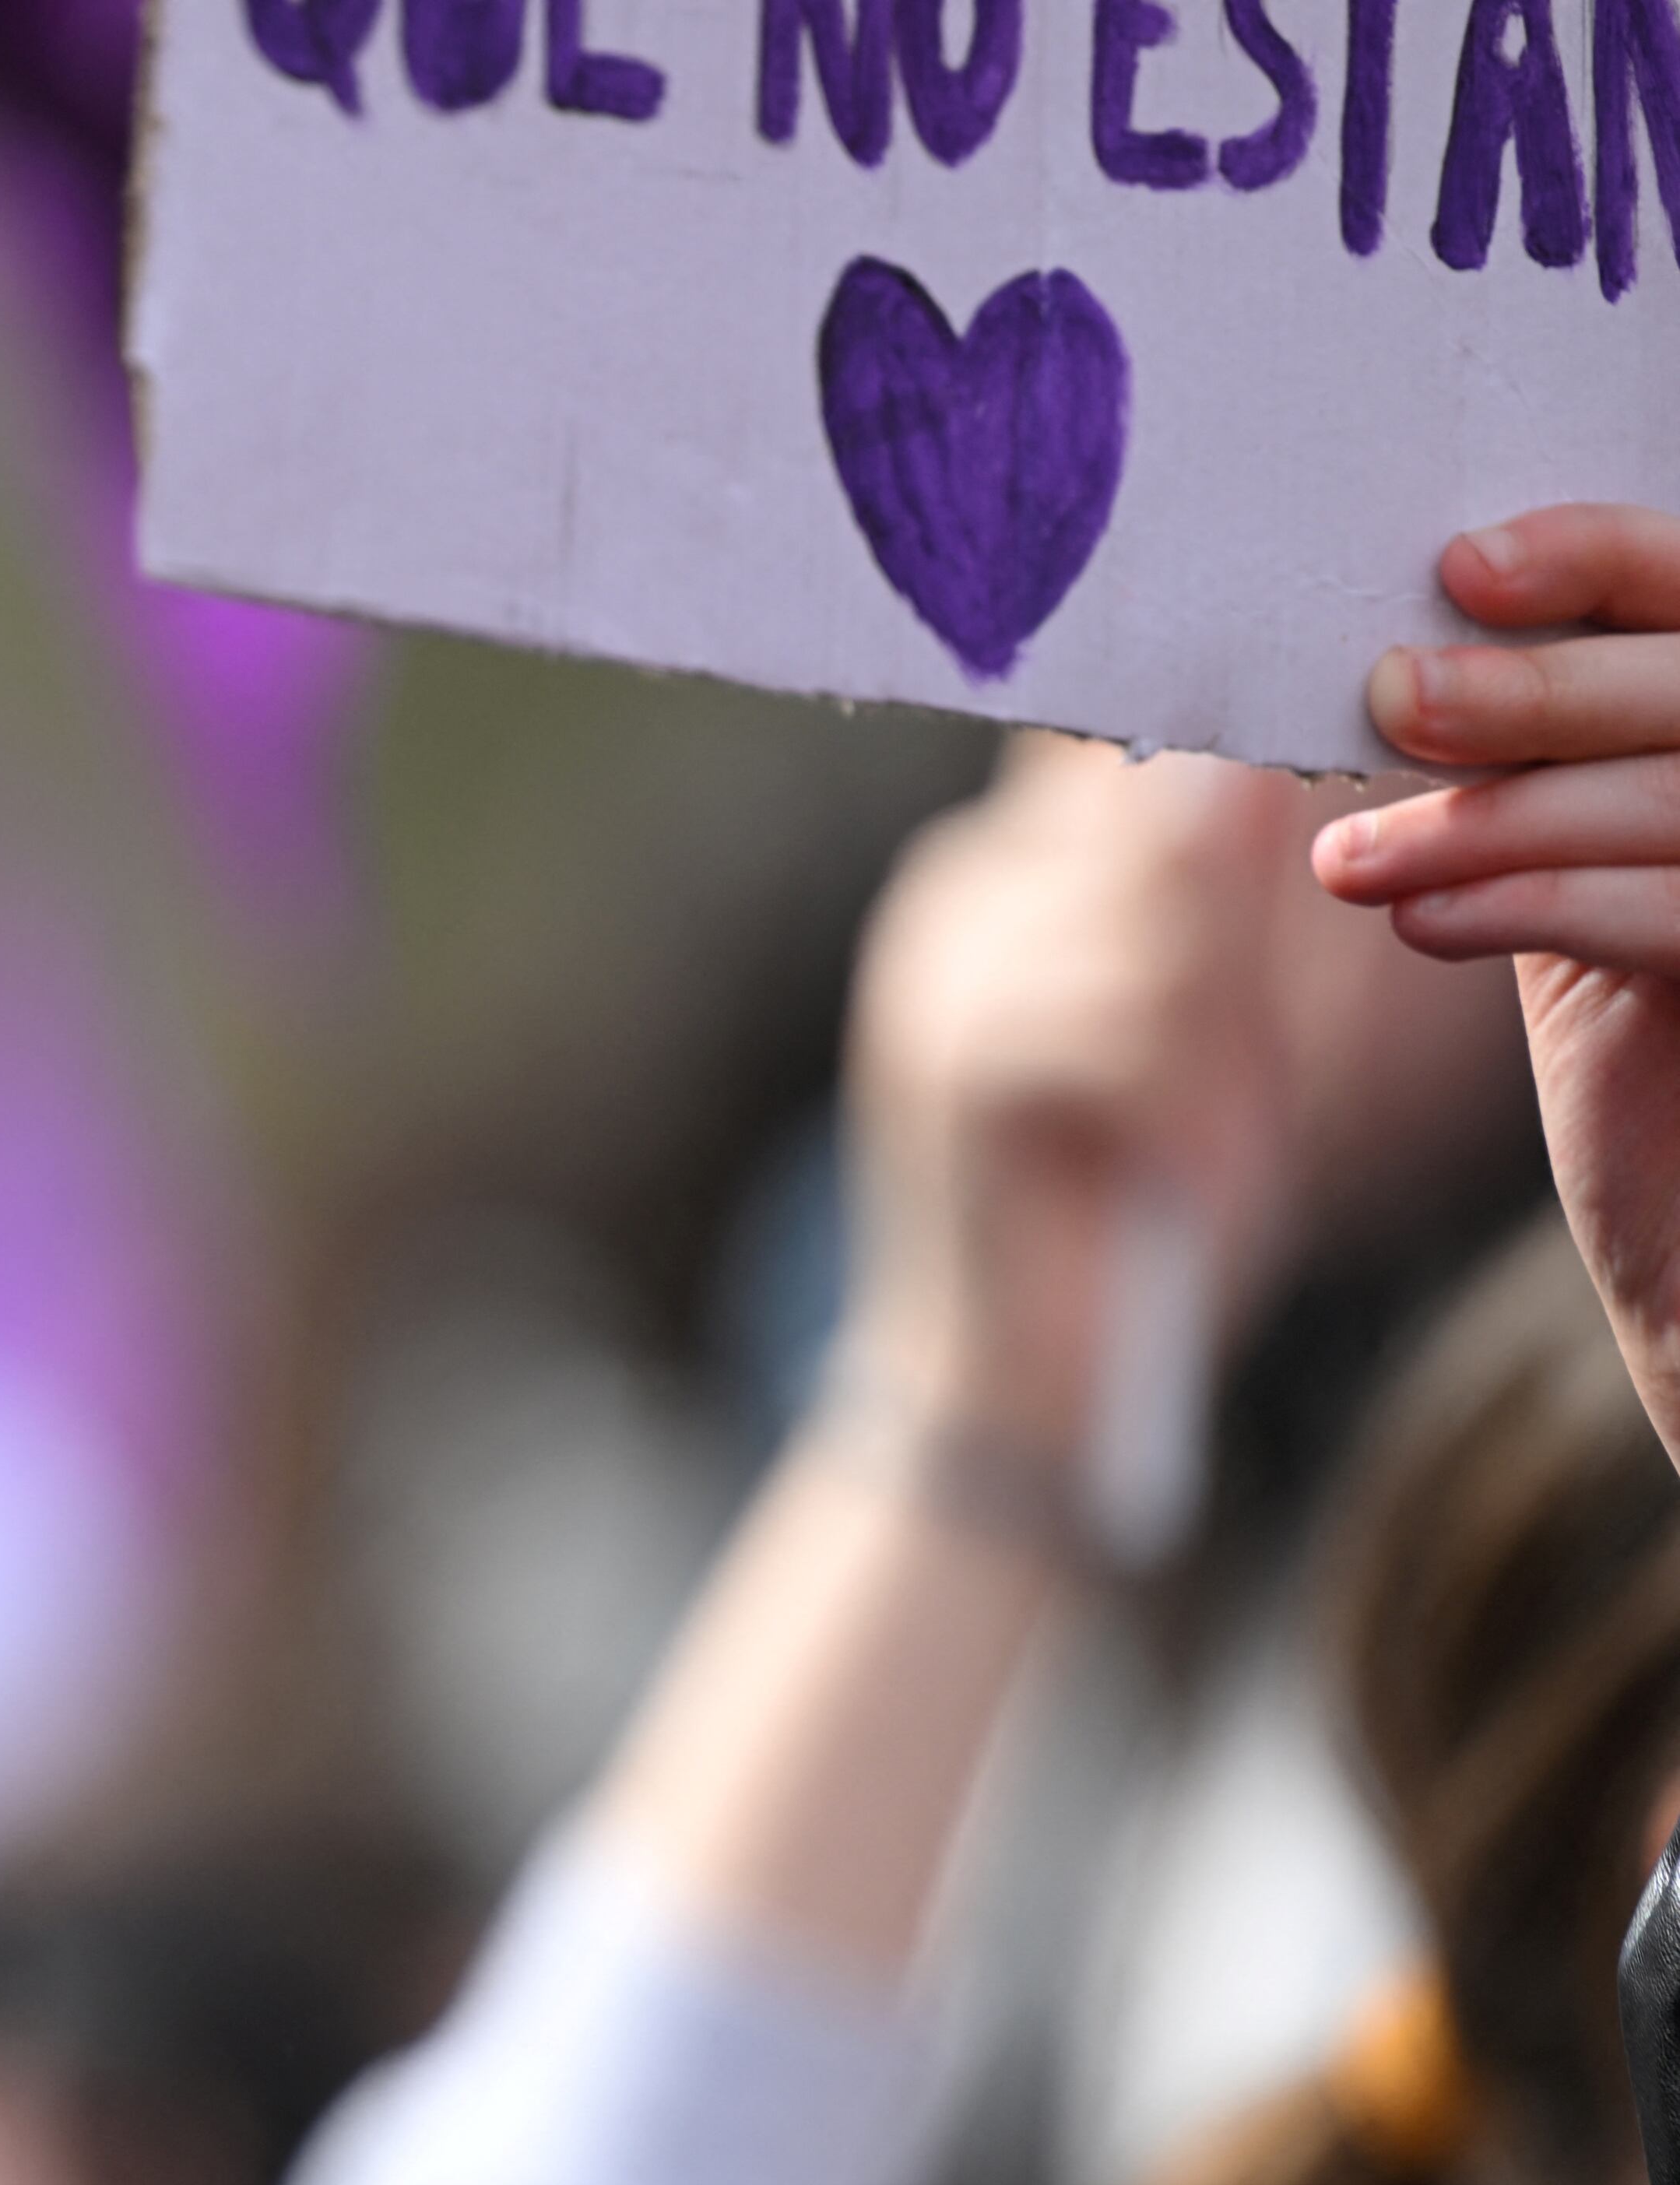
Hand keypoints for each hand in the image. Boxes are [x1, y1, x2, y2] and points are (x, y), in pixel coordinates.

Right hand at [838, 733, 1310, 1456]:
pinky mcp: (962, 1071)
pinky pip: (1128, 1029)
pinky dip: (1187, 1106)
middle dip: (1237, 923)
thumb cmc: (1134, 1207)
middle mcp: (957, 902)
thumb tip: (1291, 771)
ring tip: (1221, 1129)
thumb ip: (1229, 908)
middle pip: (1153, 814)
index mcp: (1003, 876)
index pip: (1111, 743)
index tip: (1293, 809)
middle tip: (1241, 1042)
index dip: (1214, 751)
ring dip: (1220, 1033)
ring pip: (1155, 919)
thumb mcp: (1203, 1034)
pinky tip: (1181, 1172)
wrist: (1017, 1386)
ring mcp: (947, 982)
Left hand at [1313, 505, 1679, 1461]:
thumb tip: (1397, 658)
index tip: (1460, 564)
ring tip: (1356, 858)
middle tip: (1396, 698)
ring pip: (1668, 797)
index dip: (1595, 554)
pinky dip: (1531, 903)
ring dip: (1495, 815)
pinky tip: (1421, 921)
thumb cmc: (1641, 1032)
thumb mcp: (1582, 861)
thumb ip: (1537, 757)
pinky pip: (1666, 914)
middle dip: (1535, 684)